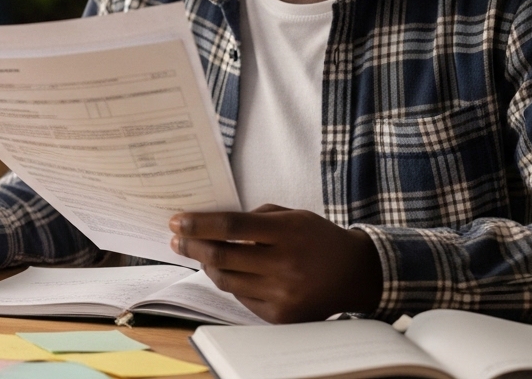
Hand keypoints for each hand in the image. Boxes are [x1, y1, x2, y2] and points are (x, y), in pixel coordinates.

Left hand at [169, 204, 382, 322]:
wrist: (355, 274)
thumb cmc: (317, 238)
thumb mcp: (292, 216)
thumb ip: (254, 217)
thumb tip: (211, 225)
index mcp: (288, 233)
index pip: (231, 226)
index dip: (199, 224)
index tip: (177, 220)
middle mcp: (285, 265)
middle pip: (222, 256)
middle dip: (191, 246)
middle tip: (176, 238)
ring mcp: (282, 294)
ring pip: (226, 280)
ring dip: (206, 265)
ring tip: (198, 253)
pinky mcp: (281, 315)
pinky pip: (241, 297)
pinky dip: (229, 282)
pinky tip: (225, 270)